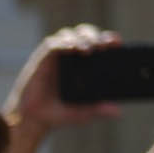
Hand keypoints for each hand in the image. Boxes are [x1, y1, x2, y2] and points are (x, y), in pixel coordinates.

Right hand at [7, 25, 125, 134]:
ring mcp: (58, 55)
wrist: (35, 118)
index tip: (118, 42)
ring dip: (81, 38)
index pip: (101, 45)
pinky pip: (54, 44)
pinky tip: (71, 48)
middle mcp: (74, 55)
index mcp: (87, 64)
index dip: (109, 40)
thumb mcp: (82, 113)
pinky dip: (64, 43)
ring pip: (72, 34)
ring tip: (89, 49)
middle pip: (87, 35)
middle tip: (104, 46)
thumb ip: (98, 110)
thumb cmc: (60, 112)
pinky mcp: (44, 56)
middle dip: (96, 37)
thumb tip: (117, 112)